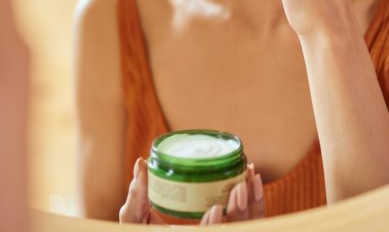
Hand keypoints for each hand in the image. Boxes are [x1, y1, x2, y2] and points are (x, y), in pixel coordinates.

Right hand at [119, 158, 264, 224]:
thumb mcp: (133, 220)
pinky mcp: (230, 225)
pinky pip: (251, 217)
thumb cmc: (140, 230)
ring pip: (249, 225)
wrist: (154, 231)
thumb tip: (140, 164)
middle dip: (240, 212)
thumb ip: (135, 198)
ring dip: (253, 203)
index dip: (213, 227)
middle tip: (239, 187)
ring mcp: (222, 231)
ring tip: (250, 176)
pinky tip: (252, 178)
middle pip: (234, 231)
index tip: (214, 208)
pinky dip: (256, 200)